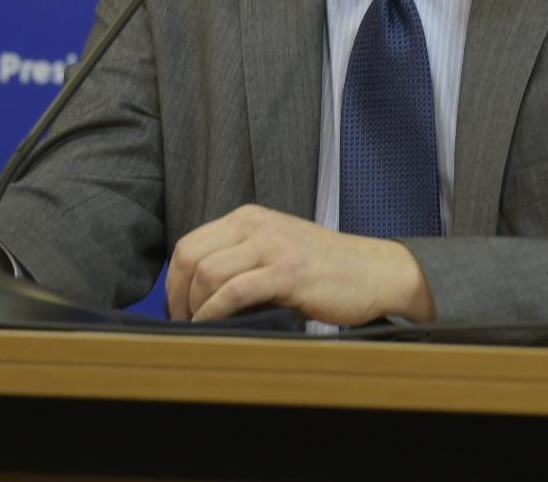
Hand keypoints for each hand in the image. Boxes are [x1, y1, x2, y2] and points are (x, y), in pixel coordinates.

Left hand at [165, 204, 435, 325]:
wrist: (373, 272)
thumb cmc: (323, 270)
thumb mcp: (275, 251)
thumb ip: (240, 261)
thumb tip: (198, 296)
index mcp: (249, 218)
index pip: (190, 243)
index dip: (174, 280)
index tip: (176, 308)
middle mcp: (255, 225)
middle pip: (191, 255)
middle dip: (177, 295)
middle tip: (182, 323)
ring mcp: (272, 245)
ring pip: (208, 272)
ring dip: (195, 307)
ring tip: (199, 329)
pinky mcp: (288, 271)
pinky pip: (235, 290)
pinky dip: (215, 312)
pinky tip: (214, 326)